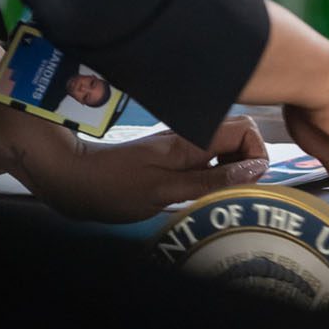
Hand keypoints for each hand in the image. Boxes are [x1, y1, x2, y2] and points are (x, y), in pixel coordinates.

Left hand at [28, 116, 269, 223]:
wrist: (71, 181)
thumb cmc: (115, 188)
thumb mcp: (166, 191)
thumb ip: (212, 180)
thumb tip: (257, 169)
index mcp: (193, 140)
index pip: (247, 129)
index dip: (256, 153)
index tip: (246, 183)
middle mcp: (191, 138)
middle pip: (239, 139)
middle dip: (246, 164)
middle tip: (231, 193)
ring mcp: (180, 148)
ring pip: (223, 152)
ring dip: (229, 174)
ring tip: (215, 199)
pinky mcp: (170, 160)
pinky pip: (205, 163)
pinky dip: (211, 179)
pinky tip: (196, 198)